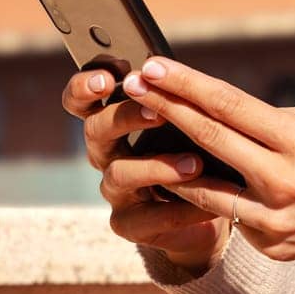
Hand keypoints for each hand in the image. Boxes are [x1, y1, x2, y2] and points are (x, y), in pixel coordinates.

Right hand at [60, 67, 229, 273]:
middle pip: (95, 129)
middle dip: (124, 116)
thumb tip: (176, 69)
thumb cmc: (196, 147)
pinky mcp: (129, 223)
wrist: (211, 205)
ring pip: (120, 173)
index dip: (85, 87)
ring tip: (195, 164)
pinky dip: (177, 209)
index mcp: (114, 120)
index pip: (82, 99)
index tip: (107, 78)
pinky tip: (204, 205)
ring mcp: (115, 189)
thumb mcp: (188, 119)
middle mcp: (107, 152)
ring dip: (158, 166)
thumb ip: (176, 98)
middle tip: (157, 112)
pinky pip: (146, 218)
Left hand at [120, 57, 294, 264]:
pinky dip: (206, 196)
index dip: (187, 85)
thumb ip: (275, 120)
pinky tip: (183, 180)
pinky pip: (229, 215)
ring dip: (167, 160)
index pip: (230, 106)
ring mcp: (274, 218)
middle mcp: (283, 180)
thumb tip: (224, 112)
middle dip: (166, 109)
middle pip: (208, 139)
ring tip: (141, 136)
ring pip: (203, 187)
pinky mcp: (270, 245)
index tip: (154, 66)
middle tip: (133, 88)